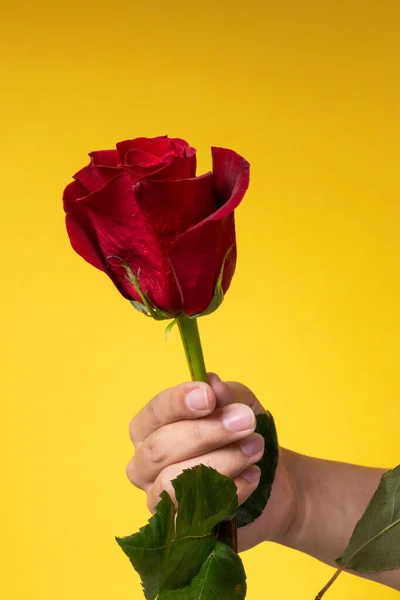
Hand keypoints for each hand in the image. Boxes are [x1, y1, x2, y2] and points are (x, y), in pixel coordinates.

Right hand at [126, 374, 298, 551]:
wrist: (274, 481)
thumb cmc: (244, 435)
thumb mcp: (242, 406)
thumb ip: (226, 395)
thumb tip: (210, 382)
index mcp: (152, 427)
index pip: (155, 411)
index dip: (178, 402)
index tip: (209, 397)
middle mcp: (146, 462)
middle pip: (160, 447)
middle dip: (205, 433)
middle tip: (246, 422)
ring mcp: (159, 499)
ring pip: (173, 482)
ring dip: (220, 462)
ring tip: (254, 450)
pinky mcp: (179, 528)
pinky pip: (194, 512)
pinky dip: (229, 491)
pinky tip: (252, 477)